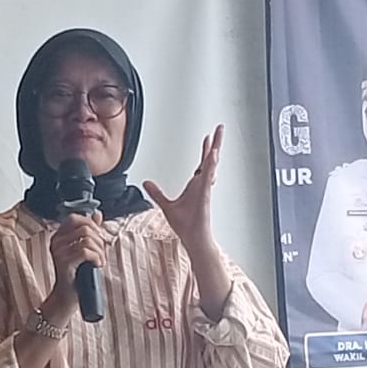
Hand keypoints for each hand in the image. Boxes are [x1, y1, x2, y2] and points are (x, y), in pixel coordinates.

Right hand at [45, 211, 105, 321]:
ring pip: (87, 239)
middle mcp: (56, 241)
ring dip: (100, 251)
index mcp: (58, 236)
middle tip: (101, 253)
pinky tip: (98, 265)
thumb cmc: (78, 274)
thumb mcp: (86, 249)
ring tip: (100, 261)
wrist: (67, 297)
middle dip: (99, 239)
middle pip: (85, 227)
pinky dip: (97, 258)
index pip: (76, 218)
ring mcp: (58, 252)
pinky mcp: (64, 263)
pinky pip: (86, 252)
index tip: (99, 239)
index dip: (92, 225)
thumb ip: (91, 231)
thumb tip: (98, 214)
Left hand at [143, 124, 223, 253]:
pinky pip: (208, 177)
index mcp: (196, 186)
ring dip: (214, 150)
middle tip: (220, 129)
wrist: (193, 238)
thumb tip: (146, 183)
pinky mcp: (205, 195)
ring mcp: (205, 189)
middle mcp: (202, 185)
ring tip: (216, 136)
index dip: (205, 151)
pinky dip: (210, 166)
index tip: (207, 138)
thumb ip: (157, 193)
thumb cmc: (186, 225)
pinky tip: (213, 156)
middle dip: (215, 144)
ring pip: (211, 165)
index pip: (202, 164)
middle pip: (210, 160)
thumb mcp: (166, 206)